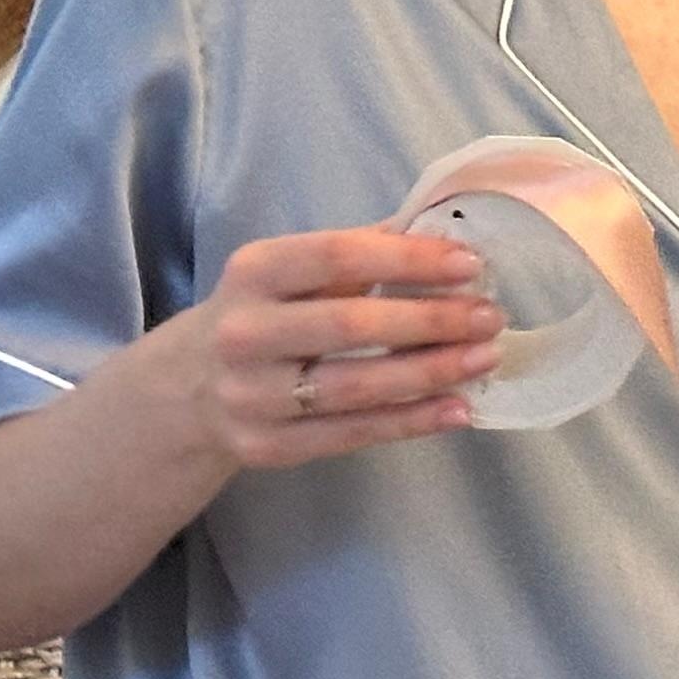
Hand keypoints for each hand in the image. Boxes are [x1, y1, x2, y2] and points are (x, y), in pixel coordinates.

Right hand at [184, 227, 502, 468]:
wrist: (188, 389)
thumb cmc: (266, 314)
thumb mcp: (292, 273)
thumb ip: (360, 252)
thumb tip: (444, 232)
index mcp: (254, 271)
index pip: (338, 256)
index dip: (407, 259)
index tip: (469, 264)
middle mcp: (244, 333)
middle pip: (350, 325)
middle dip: (430, 320)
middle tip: (490, 316)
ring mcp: (252, 395)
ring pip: (355, 386)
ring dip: (430, 372)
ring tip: (485, 359)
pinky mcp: (267, 446)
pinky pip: (351, 434)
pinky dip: (410, 422)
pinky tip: (458, 409)